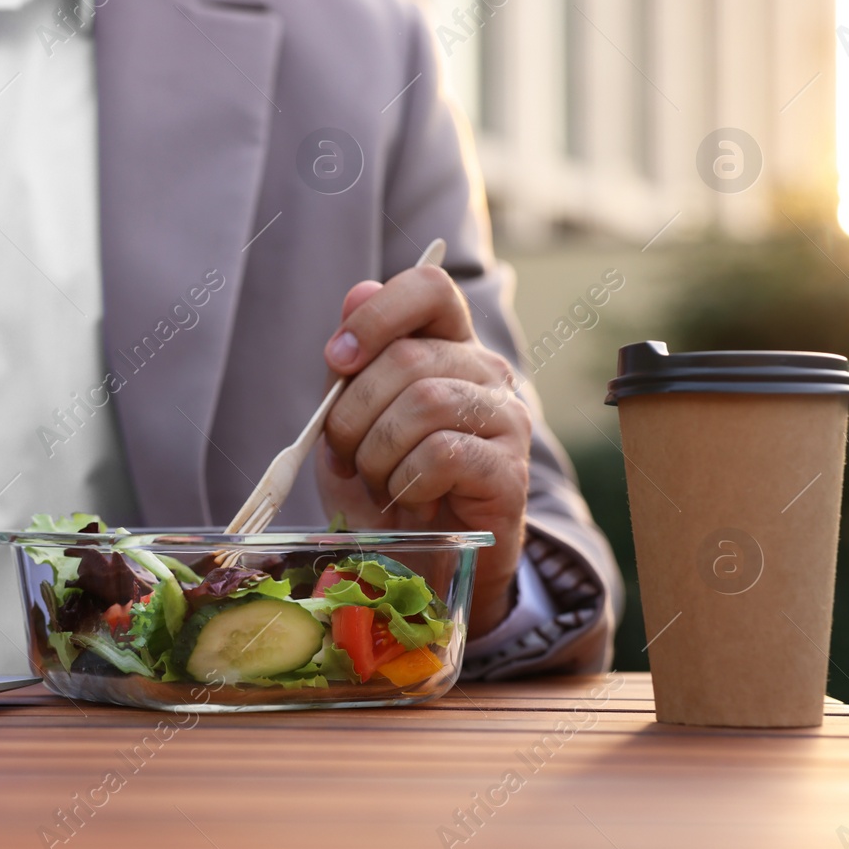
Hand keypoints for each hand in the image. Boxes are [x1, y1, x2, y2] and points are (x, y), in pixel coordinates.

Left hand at [314, 264, 528, 632]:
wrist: (420, 560)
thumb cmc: (384, 483)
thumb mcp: (350, 421)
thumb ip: (352, 363)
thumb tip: (359, 291)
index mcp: (446, 345)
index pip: (429, 289)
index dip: (377, 315)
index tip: (338, 360)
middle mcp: (484, 371)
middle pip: (408, 357)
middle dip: (353, 412)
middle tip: (345, 455)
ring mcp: (506, 418)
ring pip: (424, 403)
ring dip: (377, 453)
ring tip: (377, 482)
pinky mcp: (511, 469)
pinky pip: (443, 454)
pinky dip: (406, 482)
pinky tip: (409, 500)